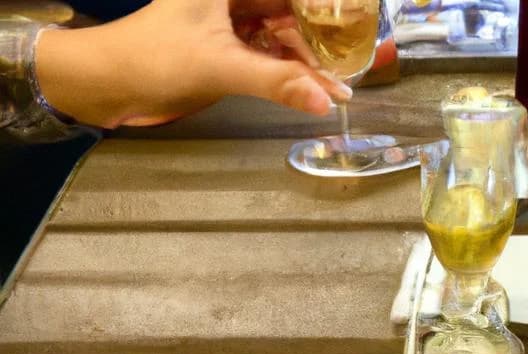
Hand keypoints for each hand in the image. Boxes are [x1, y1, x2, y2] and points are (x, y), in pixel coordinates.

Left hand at [35, 0, 351, 128]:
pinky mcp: (225, 42)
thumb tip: (327, 103)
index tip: (356, 20)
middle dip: (320, 38)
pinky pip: (267, 51)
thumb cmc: (153, 59)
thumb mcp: (221, 67)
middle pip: (288, 9)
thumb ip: (278, 83)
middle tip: (351, 64)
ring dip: (306, 60)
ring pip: (281, 32)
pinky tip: (311, 89)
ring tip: (337, 87)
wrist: (103, 84)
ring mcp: (228, 17)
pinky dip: (287, 69)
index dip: (324, 6)